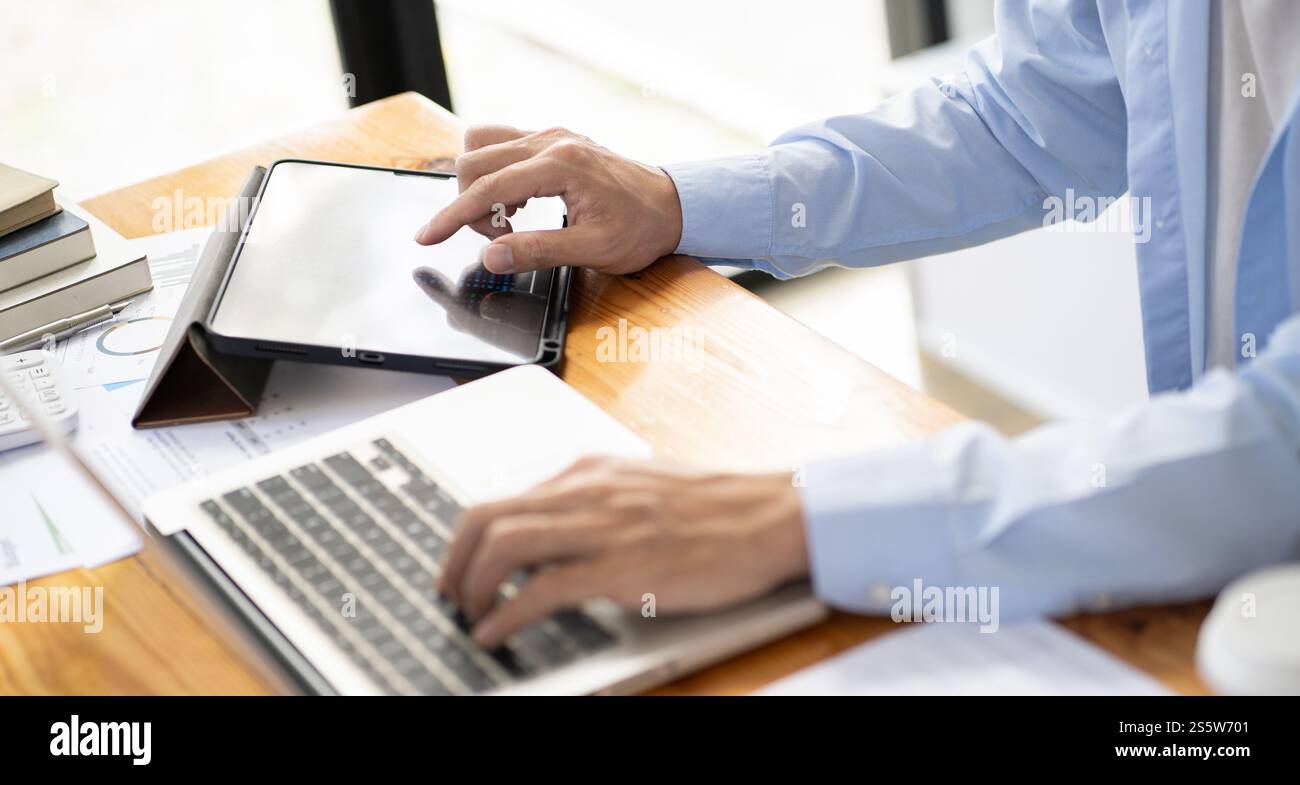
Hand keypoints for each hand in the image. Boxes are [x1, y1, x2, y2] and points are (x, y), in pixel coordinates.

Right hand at [413, 125, 683, 275]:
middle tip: (495, 239)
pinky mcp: (553, 138)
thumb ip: (538, 251)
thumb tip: (492, 257)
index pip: (488, 188)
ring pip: (483, 144)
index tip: (427, 237)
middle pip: (475, 159)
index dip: (452, 216)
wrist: (674, 206)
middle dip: (468, 204)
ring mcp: (551, 134)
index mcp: (561, 164)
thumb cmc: (640, 229)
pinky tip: (517, 205)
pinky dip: (496, 173)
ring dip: (479, 183)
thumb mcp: (591, 250)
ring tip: (505, 221)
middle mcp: (552, 139)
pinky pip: (503, 144)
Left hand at [438, 456, 809, 647]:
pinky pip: (542, 589)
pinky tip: (497, 634)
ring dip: (472, 586)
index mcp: (590, 472)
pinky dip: (507, 615)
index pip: (504, 497)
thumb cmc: (720, 507)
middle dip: (454, 561)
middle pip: (487, 516)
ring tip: (471, 616)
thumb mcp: (643, 487)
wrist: (773, 515)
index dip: (466, 538)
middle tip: (450, 595)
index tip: (458, 565)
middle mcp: (588, 490)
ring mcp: (604, 526)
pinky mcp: (623, 566)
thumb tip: (555, 533)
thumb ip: (596, 503)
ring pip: (504, 544)